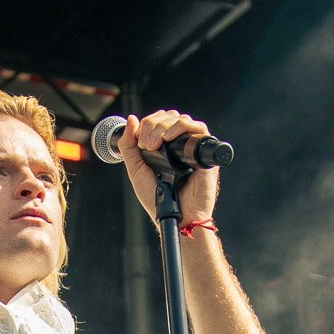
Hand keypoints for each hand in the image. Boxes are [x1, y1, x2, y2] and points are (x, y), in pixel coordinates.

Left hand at [116, 110, 218, 224]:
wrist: (175, 216)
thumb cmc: (157, 198)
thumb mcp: (136, 169)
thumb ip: (129, 146)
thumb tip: (131, 118)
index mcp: (165, 147)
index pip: (159, 120)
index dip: (148, 123)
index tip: (139, 140)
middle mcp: (180, 144)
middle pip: (169, 117)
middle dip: (153, 124)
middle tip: (146, 144)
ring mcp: (192, 147)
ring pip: (181, 119)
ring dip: (163, 126)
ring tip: (153, 143)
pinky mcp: (204, 152)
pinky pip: (199, 128)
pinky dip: (181, 127)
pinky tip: (168, 138)